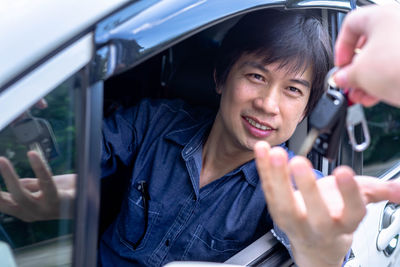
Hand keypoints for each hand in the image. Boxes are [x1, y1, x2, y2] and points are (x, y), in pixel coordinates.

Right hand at [0, 151, 75, 221]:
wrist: (90, 198)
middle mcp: (32, 213)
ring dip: (9, 176)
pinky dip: (38, 167)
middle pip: (6, 204)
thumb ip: (29, 185)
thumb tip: (13, 179)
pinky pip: (46, 183)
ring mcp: (44, 209)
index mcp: (25, 211)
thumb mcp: (43, 188)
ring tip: (1, 159)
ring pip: (21, 195)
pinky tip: (32, 155)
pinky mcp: (58, 201)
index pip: (2, 203)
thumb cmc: (67, 192)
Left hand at [254, 141, 399, 266]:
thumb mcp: (357, 204)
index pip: (352, 212)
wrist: (314, 244)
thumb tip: (399, 189)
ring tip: (274, 153)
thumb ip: (377, 191)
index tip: (344, 172)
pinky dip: (263, 169)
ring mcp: (294, 221)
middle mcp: (318, 225)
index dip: (349, 193)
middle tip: (300, 161)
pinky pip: (268, 191)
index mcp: (343, 222)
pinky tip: (261, 150)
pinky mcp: (276, 211)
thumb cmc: (334, 218)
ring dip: (276, 176)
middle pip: (314, 212)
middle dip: (307, 187)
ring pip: (283, 203)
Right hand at [334, 4, 399, 106]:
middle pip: (369, 44)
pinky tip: (378, 94)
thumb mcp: (359, 73)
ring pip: (385, 56)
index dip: (340, 48)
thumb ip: (345, 75)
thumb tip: (341, 78)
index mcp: (381, 15)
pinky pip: (399, 64)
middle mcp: (399, 21)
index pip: (350, 25)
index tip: (340, 66)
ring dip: (369, 78)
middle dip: (356, 69)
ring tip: (362, 95)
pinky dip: (387, 78)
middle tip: (350, 84)